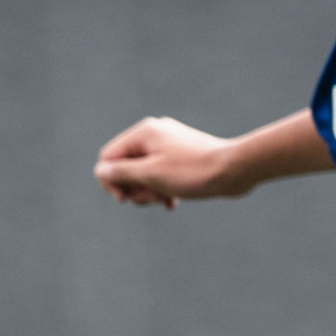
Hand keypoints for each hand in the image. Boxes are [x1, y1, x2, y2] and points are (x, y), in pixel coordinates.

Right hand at [94, 116, 246, 207]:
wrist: (234, 170)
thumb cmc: (193, 171)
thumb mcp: (151, 175)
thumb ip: (122, 173)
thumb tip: (101, 170)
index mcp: (145, 133)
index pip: (109, 158)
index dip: (111, 182)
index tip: (124, 200)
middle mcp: (155, 134)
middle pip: (126, 167)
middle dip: (135, 189)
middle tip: (153, 199)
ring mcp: (169, 144)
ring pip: (144, 174)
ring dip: (150, 192)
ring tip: (166, 200)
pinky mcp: (181, 156)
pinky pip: (161, 175)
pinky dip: (162, 189)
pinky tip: (172, 203)